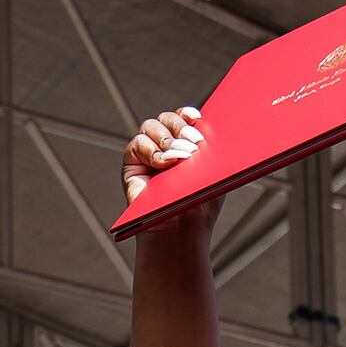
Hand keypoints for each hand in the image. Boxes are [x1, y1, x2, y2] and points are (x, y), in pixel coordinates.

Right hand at [119, 107, 211, 239]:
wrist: (181, 232)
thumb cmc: (199, 206)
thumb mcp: (213, 174)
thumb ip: (211, 151)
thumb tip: (212, 130)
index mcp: (185, 142)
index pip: (183, 117)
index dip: (188, 114)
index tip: (198, 118)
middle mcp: (164, 144)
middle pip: (166, 118)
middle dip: (180, 127)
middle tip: (194, 143)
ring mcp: (147, 152)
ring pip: (151, 126)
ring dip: (168, 138)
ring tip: (182, 157)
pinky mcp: (131, 163)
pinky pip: (138, 144)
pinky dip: (153, 151)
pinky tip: (166, 163)